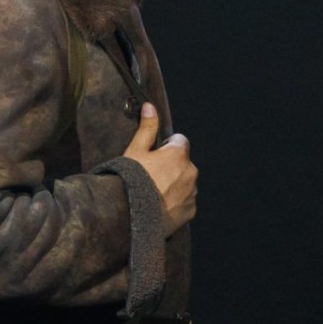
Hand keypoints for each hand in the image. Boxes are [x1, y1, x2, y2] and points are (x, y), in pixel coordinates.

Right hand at [122, 103, 196, 234]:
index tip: (154, 155)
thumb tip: (150, 107)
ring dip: (174, 184)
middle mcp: (191, 172)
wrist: (131, 216)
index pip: (179, 141)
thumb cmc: (131, 181)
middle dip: (171, 166)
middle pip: (183, 163)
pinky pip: (185, 201)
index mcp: (179, 154)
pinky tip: (158, 205)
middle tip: (149, 176)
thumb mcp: (134, 151)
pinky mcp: (190, 211)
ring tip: (153, 193)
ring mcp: (192, 193)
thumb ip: (147, 128)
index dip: (165, 146)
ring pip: (185, 182)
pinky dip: (176, 202)